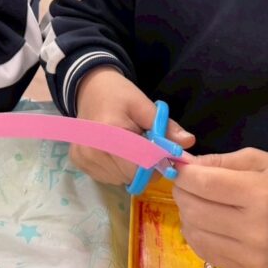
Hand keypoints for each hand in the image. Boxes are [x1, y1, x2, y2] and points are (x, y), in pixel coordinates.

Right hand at [72, 67, 194, 185]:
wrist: (89, 88)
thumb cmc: (118, 95)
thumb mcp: (144, 104)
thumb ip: (165, 126)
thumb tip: (188, 142)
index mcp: (109, 133)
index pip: (140, 165)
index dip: (156, 163)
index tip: (163, 154)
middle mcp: (92, 150)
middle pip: (130, 176)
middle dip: (144, 166)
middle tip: (145, 146)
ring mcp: (83, 158)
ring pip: (120, 179)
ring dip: (130, 169)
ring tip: (128, 147)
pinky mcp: (78, 163)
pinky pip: (108, 177)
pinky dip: (117, 169)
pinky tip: (115, 152)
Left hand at [173, 148, 267, 267]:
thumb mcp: (260, 160)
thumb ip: (220, 161)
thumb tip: (185, 166)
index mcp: (260, 194)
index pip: (204, 185)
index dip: (183, 175)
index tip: (179, 168)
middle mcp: (255, 229)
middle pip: (194, 210)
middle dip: (182, 193)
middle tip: (188, 184)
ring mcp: (251, 255)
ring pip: (194, 233)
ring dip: (187, 215)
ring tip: (199, 203)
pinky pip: (204, 252)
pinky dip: (197, 234)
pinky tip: (207, 223)